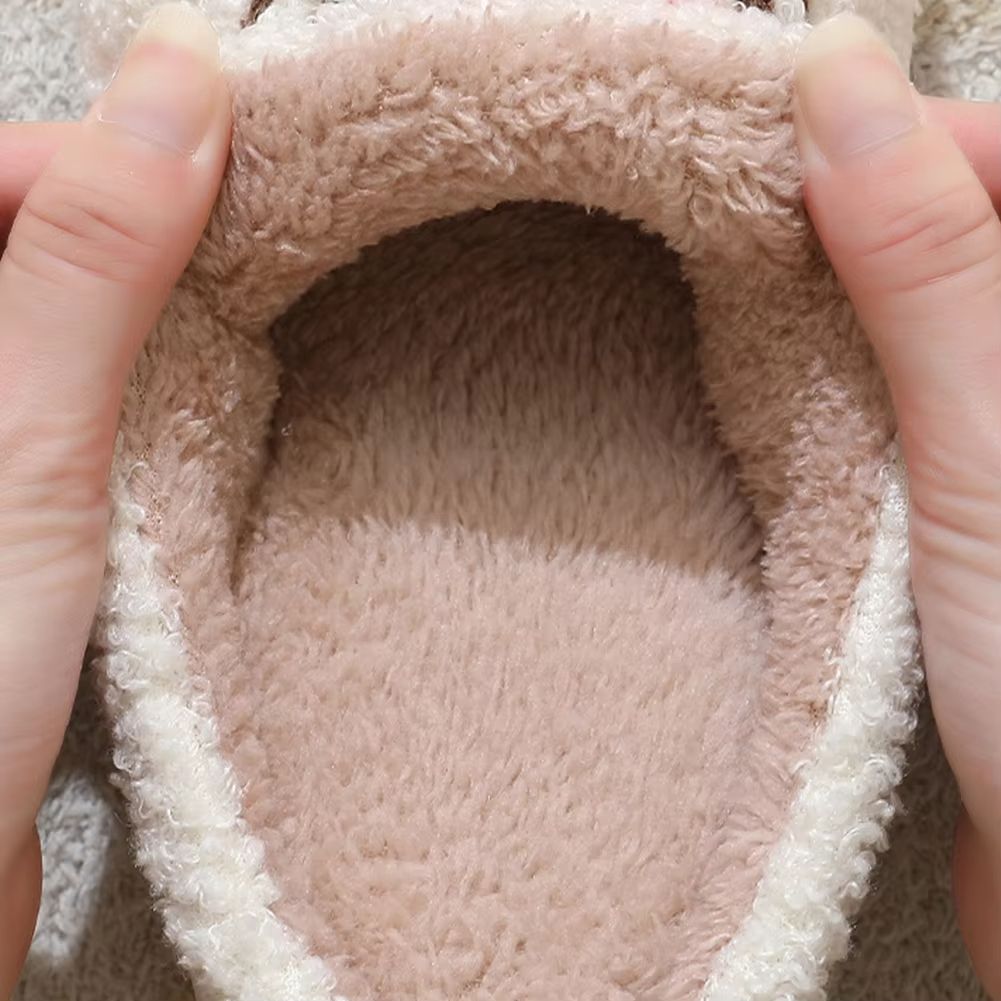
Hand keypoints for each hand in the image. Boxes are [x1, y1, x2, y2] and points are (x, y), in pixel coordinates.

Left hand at [0, 3, 228, 991]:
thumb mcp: (25, 456)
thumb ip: (85, 267)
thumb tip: (174, 95)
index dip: (81, 157)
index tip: (197, 180)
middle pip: (22, 241)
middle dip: (126, 238)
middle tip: (228, 263)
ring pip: (59, 325)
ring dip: (144, 320)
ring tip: (219, 339)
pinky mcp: (6, 509)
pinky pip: (74, 402)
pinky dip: (141, 393)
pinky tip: (185, 416)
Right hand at [795, 15, 1000, 997]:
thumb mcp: (994, 452)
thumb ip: (934, 268)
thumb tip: (843, 88)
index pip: (995, 155)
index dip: (893, 133)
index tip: (773, 142)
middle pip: (936, 241)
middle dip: (832, 228)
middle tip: (730, 232)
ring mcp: (984, 452)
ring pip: (889, 336)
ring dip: (808, 324)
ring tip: (730, 319)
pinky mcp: (942, 519)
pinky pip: (867, 422)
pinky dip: (808, 407)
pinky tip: (760, 413)